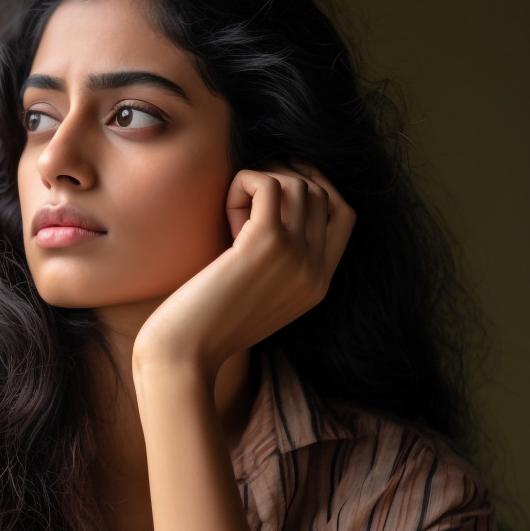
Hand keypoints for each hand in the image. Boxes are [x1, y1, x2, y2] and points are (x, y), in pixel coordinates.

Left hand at [133, 162, 355, 377]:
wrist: (186, 353)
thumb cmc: (207, 324)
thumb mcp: (259, 297)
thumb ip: (279, 265)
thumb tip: (268, 214)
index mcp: (319, 284)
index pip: (343, 215)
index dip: (318, 187)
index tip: (286, 177)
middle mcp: (315, 270)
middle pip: (320, 194)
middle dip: (284, 179)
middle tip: (248, 193)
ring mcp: (296, 256)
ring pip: (298, 185)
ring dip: (261, 184)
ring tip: (233, 213)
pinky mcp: (266, 244)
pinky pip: (268, 184)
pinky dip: (244, 183)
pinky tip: (225, 209)